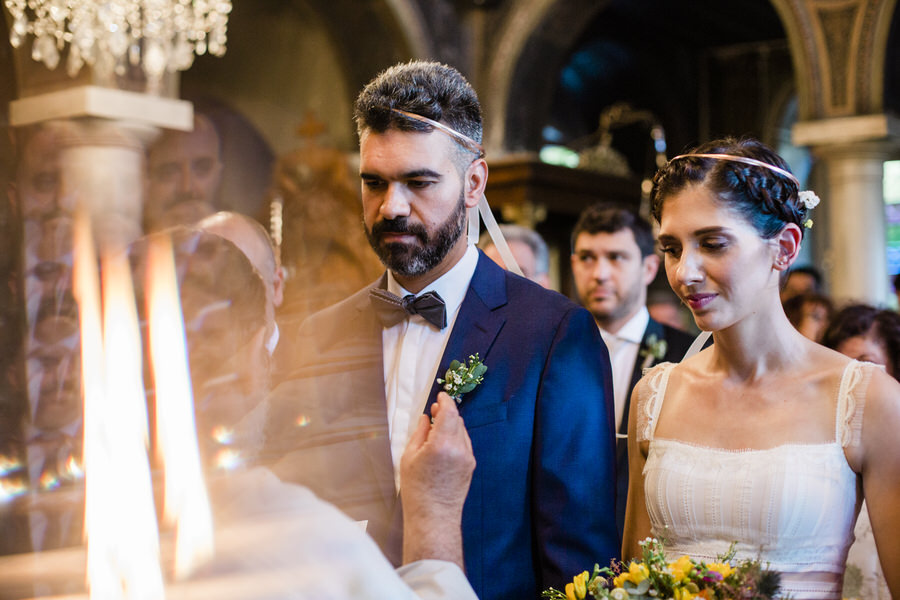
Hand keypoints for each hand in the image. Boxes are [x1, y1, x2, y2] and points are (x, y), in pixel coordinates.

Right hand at [399, 392, 475, 566]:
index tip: (440, 395)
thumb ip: (420, 433)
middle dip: (447, 411)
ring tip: (437, 425)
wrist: (434, 517)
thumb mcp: (409, 457)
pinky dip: (456, 436)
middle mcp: (459, 448)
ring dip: (452, 424)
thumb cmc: (416, 489)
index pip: (449, 412)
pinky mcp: (471, 465)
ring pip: (462, 431)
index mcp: (442, 444)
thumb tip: (427, 417)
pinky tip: (444, 441)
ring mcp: (468, 457)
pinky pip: (464, 443)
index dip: (445, 401)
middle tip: (435, 409)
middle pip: (457, 420)